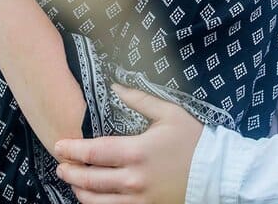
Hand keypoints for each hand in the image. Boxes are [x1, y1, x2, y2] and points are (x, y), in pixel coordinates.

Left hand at [53, 84, 202, 203]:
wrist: (218, 173)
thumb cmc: (194, 140)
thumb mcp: (169, 113)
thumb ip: (138, 99)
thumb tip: (114, 85)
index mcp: (136, 152)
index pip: (92, 152)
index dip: (72, 149)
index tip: (59, 145)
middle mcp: (133, 179)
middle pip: (89, 179)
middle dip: (69, 172)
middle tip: (60, 166)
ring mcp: (138, 200)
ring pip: (96, 201)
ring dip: (79, 192)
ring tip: (73, 183)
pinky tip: (93, 198)